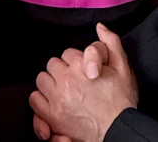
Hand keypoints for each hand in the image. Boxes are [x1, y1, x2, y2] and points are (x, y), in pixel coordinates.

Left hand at [30, 24, 137, 141]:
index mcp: (81, 65)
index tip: (83, 69)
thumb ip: (111, 43)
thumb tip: (100, 27)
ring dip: (51, 82)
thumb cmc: (121, 101)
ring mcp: (57, 99)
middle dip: (62, 70)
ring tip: (62, 89)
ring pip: (42, 79)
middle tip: (72, 79)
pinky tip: (52, 100)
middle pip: (52, 64)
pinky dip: (41, 99)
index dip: (76, 60)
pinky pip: (34, 100)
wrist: (119, 130)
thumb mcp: (123, 68)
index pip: (67, 53)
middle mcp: (66, 81)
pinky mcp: (52, 118)